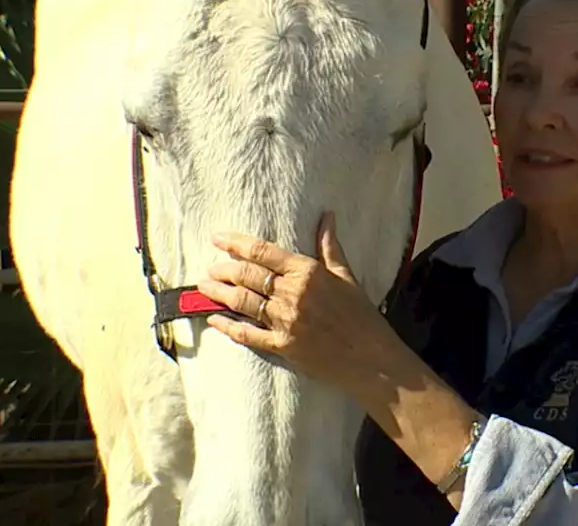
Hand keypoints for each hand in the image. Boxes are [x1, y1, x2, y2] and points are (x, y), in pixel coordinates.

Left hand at [198, 212, 393, 389]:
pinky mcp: (282, 347)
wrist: (372, 359)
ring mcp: (286, 321)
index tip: (217, 238)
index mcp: (309, 272)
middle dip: (223, 269)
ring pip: (242, 302)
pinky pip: (247, 334)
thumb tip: (326, 217)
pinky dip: (228, 326)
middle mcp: (294, 294)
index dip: (236, 243)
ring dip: (219, 293)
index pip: (264, 252)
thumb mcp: (347, 277)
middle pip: (247, 275)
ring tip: (204, 286)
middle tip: (211, 267)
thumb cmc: (362, 317)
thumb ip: (330, 247)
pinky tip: (214, 320)